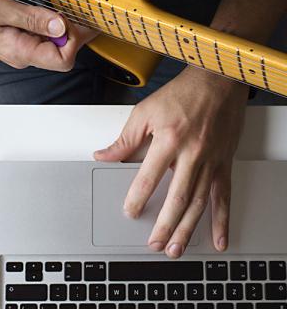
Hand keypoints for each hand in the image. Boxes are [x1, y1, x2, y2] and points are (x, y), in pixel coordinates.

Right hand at [0, 0, 96, 70]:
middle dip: (75, 34)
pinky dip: (52, 25)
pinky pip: (42, 37)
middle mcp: (21, 54)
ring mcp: (19, 48)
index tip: (75, 18)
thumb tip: (60, 26)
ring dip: (65, 29)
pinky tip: (53, 12)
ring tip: (69, 9)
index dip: (74, 40)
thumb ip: (32, 18)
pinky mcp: (16, 39)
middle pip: (61, 54)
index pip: (62, 60)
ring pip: (53, 45)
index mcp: (18, 51)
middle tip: (81, 11)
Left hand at [94, 66, 248, 257]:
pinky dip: (222, 220)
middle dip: (164, 225)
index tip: (130, 212)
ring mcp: (211, 160)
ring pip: (199, 202)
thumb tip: (104, 155)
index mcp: (169, 139)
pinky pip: (224, 196)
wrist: (216, 82)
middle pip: (177, 197)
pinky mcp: (224, 163)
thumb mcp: (145, 111)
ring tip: (175, 248)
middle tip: (154, 243)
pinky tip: (218, 238)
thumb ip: (125, 138)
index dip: (137, 197)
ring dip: (187, 229)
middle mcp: (192, 153)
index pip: (148, 176)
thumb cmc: (181, 93)